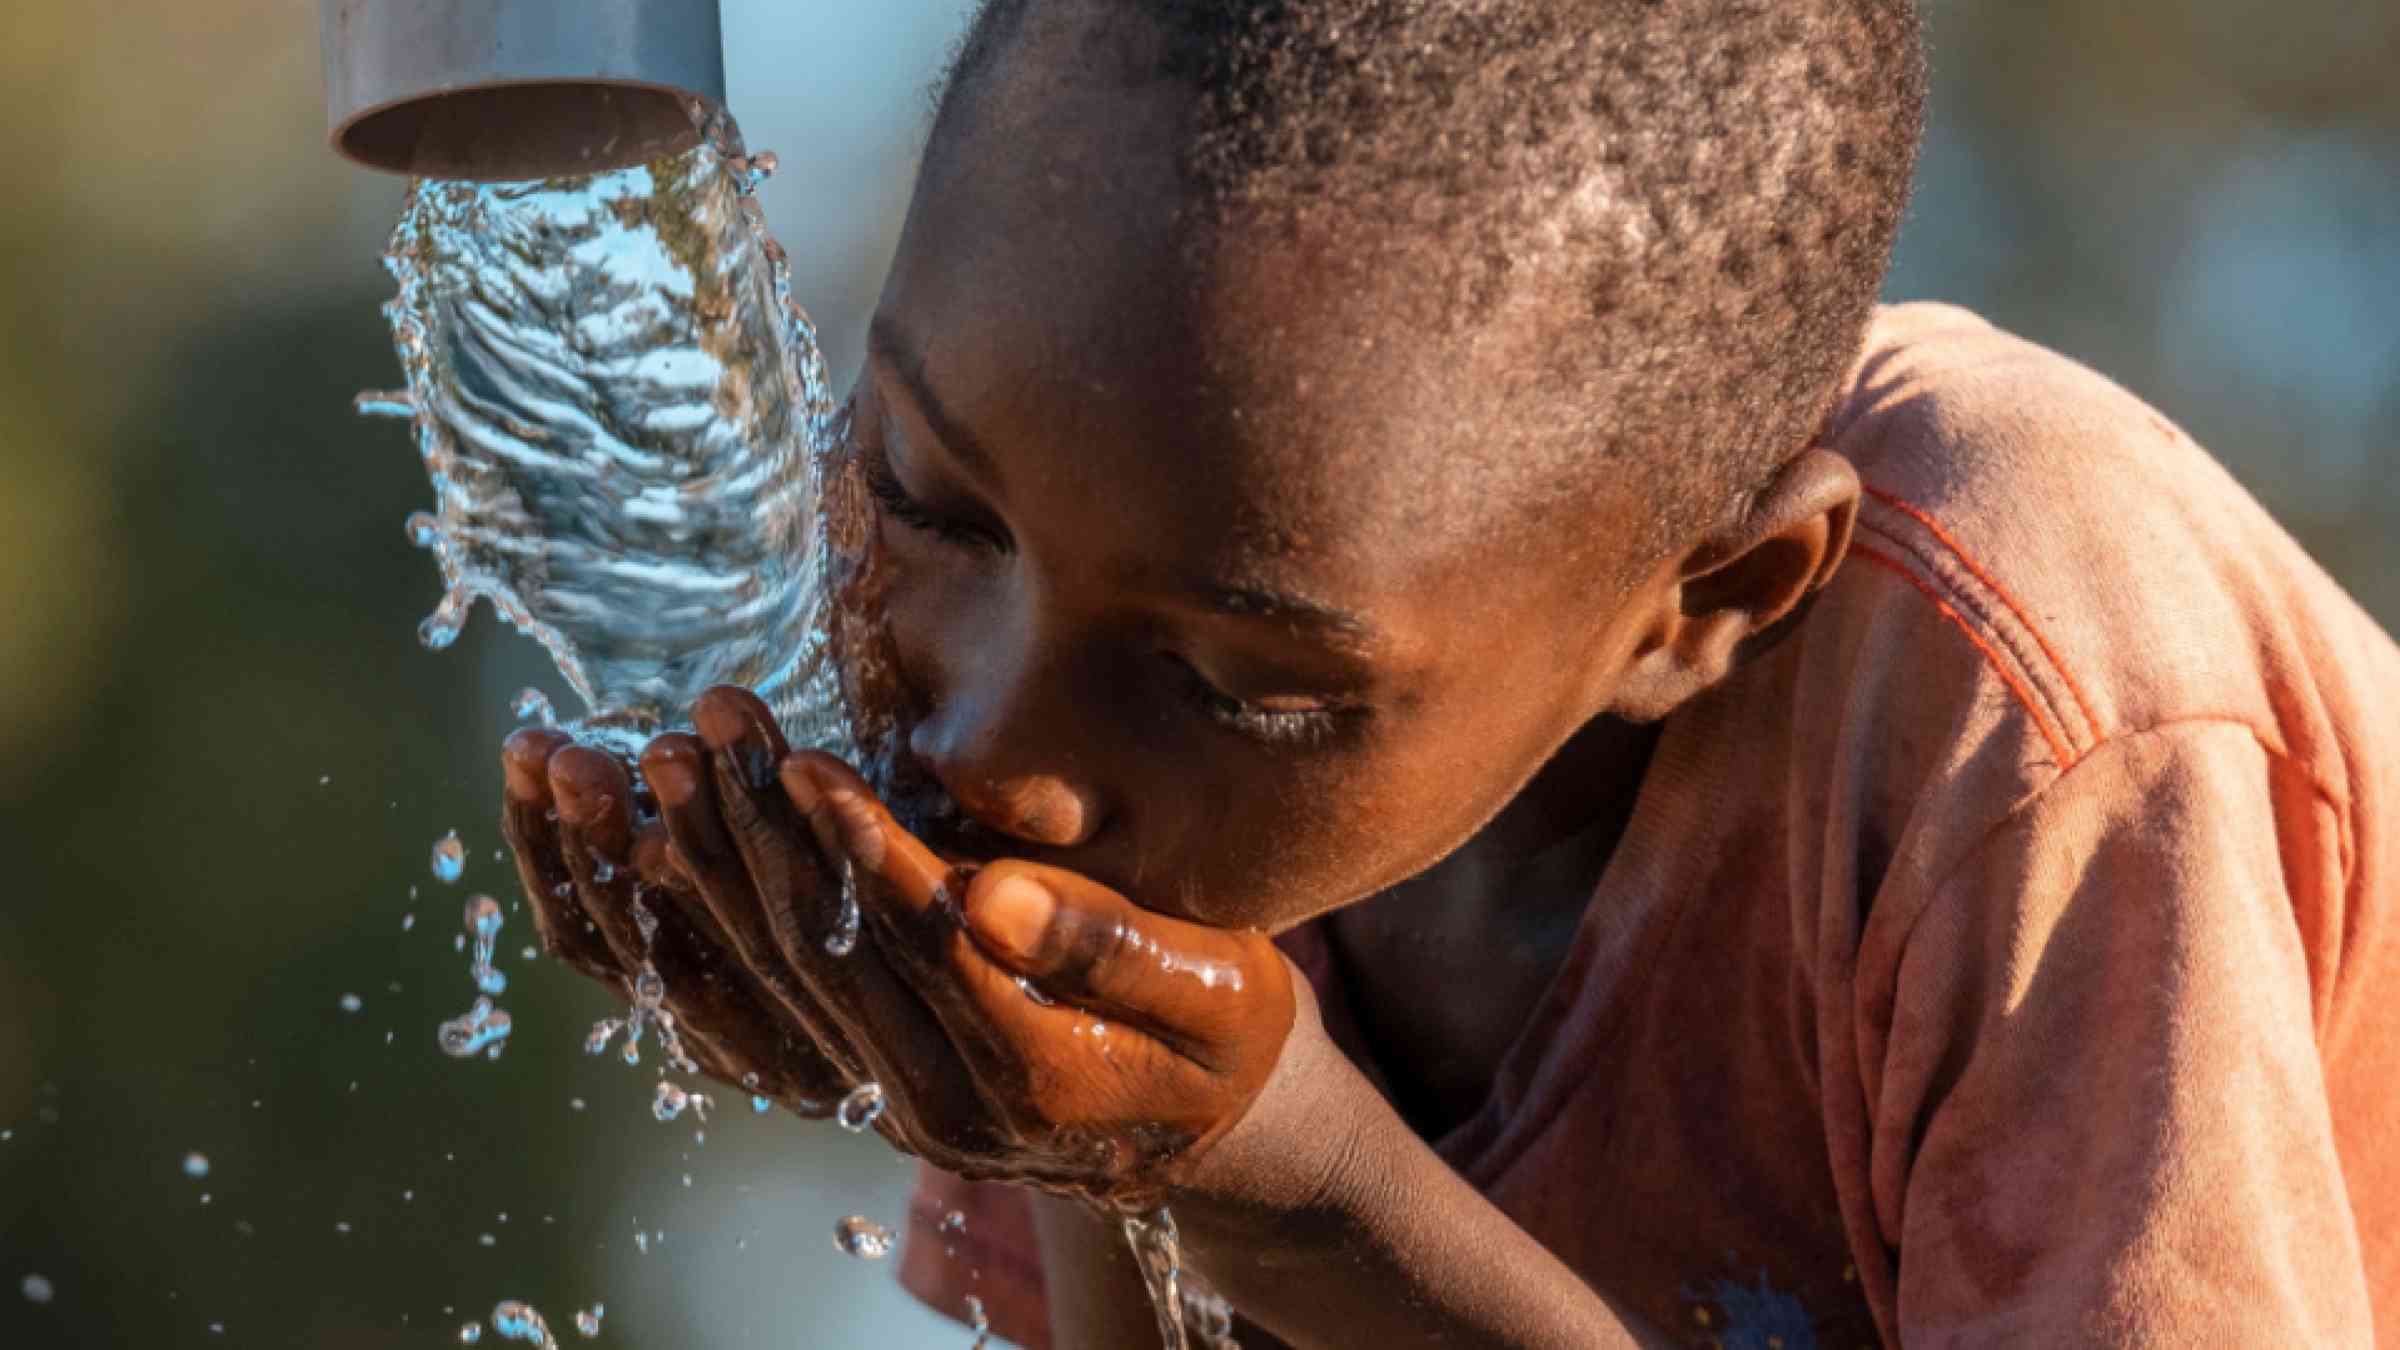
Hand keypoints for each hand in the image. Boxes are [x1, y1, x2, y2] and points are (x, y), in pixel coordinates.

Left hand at [499, 685, 1300, 1205]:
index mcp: (1037, 1073)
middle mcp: (946, 1106)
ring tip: (666, 762)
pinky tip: (655, 851)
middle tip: (699, 731)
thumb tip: (995, 895)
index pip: (922, 943)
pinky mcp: (862, 1089)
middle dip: (754, 835)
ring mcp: (893, 1107)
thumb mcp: (1219, 983)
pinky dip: (701, 930)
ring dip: (710, 869)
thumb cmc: (1226, 1028)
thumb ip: (1113, 944)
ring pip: (774, 982)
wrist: (1199, 1127)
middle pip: (827, 959)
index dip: (860, 848)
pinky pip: (756, 1011)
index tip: (798, 760)